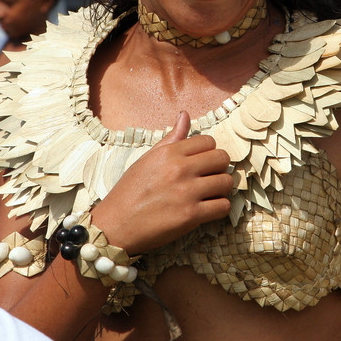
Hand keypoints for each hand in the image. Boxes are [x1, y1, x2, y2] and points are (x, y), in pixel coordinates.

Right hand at [91, 112, 232, 254]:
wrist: (115, 225)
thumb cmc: (129, 191)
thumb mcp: (148, 159)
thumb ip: (171, 138)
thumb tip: (184, 115)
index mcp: (170, 153)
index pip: (208, 141)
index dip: (208, 151)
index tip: (203, 161)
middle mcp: (180, 169)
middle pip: (221, 158)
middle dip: (219, 167)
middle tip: (210, 176)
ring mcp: (187, 192)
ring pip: (226, 182)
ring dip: (221, 188)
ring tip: (210, 192)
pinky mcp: (191, 216)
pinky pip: (222, 206)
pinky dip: (219, 208)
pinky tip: (208, 208)